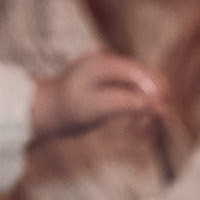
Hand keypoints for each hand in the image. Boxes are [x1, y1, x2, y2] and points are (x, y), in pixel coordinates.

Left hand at [31, 51, 161, 140]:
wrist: (44, 111)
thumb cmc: (64, 110)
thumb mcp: (93, 109)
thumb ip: (124, 102)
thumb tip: (155, 103)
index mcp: (109, 65)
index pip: (149, 77)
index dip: (154, 101)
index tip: (143, 124)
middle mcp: (115, 65)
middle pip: (152, 84)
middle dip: (150, 108)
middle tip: (138, 133)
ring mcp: (116, 75)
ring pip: (147, 92)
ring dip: (146, 113)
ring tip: (135, 134)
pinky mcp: (115, 87)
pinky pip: (137, 98)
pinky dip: (138, 114)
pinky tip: (132, 130)